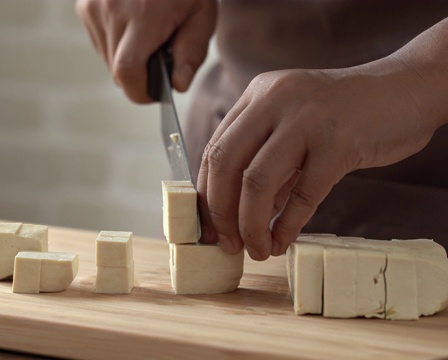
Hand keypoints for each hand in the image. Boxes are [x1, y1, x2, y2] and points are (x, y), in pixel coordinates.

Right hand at [75, 0, 216, 102]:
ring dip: (126, 58)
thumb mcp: (202, 15)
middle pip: (117, 70)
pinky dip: (116, 43)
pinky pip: (99, 41)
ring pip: (107, 58)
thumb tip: (178, 85)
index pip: (127, 70)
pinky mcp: (84, 5)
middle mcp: (111, 9)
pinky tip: (132, 24)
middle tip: (159, 55)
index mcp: (143, 14)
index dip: (139, 91)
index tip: (154, 93)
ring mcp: (93, 7)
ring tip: (146, 34)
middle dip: (139, 74)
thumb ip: (191, 53)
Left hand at [197, 58, 442, 259]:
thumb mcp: (295, 124)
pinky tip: (282, 242)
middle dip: (219, 212)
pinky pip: (303, 194)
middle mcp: (275, 100)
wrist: (406, 90)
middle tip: (225, 243)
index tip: (207, 225)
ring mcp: (307, 120)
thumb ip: (267, 161)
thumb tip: (239, 212)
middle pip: (225, 164)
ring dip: (250, 225)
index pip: (214, 148)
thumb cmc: (346, 112)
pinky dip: (287, 225)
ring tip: (255, 249)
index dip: (205, 192)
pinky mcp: (339, 143)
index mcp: (259, 94)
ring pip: (256, 181)